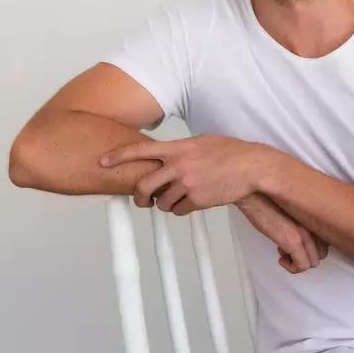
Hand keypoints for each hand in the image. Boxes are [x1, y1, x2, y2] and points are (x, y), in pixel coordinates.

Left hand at [99, 134, 264, 214]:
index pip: (140, 150)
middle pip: (143, 186)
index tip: (103, 161)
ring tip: (180, 196)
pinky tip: (193, 200)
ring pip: (161, 202)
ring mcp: (187, 183)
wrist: (250, 167)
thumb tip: (165, 156)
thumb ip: (180, 149)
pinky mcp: (196, 200)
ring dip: (166, 203)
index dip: (118, 156)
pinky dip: (182, 209)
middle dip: (140, 197)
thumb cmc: (229, 151)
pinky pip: (178, 210)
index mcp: (178, 148)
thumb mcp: (201, 142)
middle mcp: (178, 165)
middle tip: (144, 200)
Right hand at [236, 193, 328, 273]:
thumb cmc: (267, 193)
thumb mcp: (291, 205)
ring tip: (282, 249)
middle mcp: (316, 223)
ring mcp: (307, 233)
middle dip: (306, 254)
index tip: (296, 240)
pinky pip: (302, 266)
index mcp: (316, 213)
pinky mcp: (293, 241)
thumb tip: (298, 229)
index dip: (311, 244)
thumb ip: (301, 217)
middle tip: (288, 246)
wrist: (255, 189)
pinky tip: (281, 258)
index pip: (327, 238)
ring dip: (298, 260)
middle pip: (323, 252)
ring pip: (314, 261)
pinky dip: (291, 267)